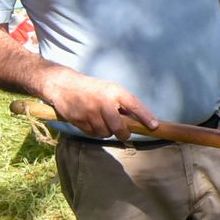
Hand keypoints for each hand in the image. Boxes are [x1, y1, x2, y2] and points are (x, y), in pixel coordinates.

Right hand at [40, 67, 157, 140]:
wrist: (64, 86)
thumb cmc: (93, 88)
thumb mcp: (110, 89)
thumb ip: (123, 103)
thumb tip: (138, 120)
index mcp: (114, 91)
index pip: (134, 104)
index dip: (145, 116)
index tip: (155, 126)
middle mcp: (103, 102)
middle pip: (119, 128)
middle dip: (124, 133)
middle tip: (125, 133)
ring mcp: (90, 112)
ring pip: (106, 133)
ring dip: (108, 132)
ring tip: (104, 122)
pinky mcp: (79, 121)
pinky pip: (93, 134)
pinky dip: (96, 132)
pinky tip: (93, 122)